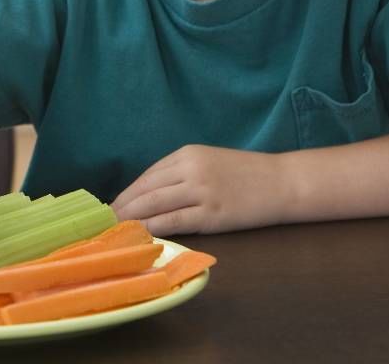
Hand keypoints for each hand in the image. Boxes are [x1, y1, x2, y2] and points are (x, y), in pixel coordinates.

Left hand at [111, 145, 290, 234]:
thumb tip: (147, 194)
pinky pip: (175, 221)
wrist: (283, 183)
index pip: (147, 176)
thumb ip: (179, 173)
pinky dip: (154, 228)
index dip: (127, 193)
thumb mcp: (208, 161)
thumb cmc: (246, 174)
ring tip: (117, 230)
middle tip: (105, 222)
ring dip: (132, 218)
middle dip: (122, 207)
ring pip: (155, 205)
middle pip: (145, 190)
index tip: (111, 206)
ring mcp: (202, 191)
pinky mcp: (212, 213)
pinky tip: (141, 235)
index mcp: (187, 154)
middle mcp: (191, 169)